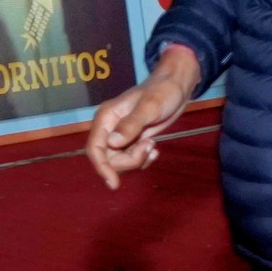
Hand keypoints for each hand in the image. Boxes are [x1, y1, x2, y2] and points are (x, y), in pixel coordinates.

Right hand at [85, 44, 201, 189]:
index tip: (114, 184)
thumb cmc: (162, 91)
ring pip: (120, 162)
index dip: (101, 168)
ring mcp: (120, 136)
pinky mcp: (132, 140)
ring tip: (153, 145)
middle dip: (129, 161)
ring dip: (137, 159)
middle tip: (149, 146)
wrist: (176, 86)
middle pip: (108, 159)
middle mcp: (109, 128)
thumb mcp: (149, 107)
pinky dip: (143, 159)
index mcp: (106, 118)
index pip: (95, 149)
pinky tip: (154, 148)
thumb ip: (131, 125)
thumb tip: (112, 144)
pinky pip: (131, 159)